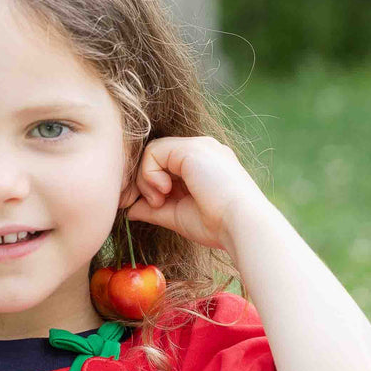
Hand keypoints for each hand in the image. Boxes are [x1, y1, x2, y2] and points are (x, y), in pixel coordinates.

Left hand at [122, 136, 269, 252]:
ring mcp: (198, 146)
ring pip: (152, 153)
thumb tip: (129, 210)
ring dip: (146, 180)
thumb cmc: (216, 225)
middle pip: (156, 157)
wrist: (240, 224)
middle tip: (149, 204)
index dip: (148, 183)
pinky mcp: (190, 148)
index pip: (164, 165)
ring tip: (160, 200)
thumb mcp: (177, 215)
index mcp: (202, 165)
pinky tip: (164, 191)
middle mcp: (201, 150)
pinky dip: (149, 174)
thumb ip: (153, 209)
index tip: (146, 206)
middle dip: (143, 182)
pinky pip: (153, 152)